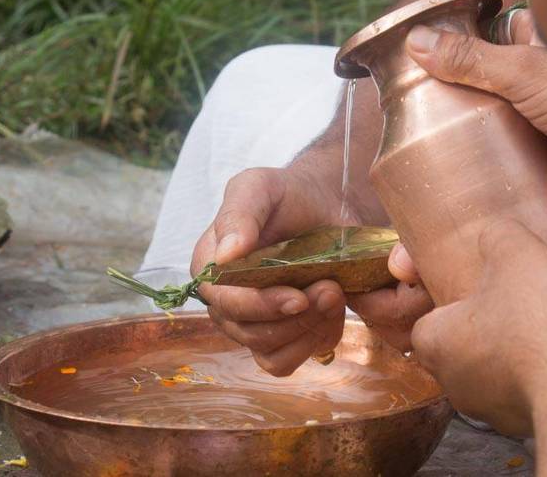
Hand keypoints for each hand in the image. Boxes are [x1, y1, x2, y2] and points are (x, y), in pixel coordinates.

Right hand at [191, 165, 433, 373]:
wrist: (325, 206)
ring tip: (336, 297)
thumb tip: (224, 255)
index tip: (298, 297)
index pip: (226, 302)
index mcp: (210, 268)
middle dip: (295, 318)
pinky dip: (312, 343)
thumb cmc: (288, 195)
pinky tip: (331, 315)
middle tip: (332, 290)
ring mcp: (251, 324)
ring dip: (308, 331)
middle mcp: (225, 302)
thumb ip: (239, 214)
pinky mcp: (279, 338)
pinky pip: (286, 360)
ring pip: (269, 353)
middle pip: (250, 333)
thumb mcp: (260, 187)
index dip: (261, 305)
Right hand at [406, 12, 546, 224]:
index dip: (461, 43)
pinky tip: (463, 164)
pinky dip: (489, 158)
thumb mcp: (525, 73)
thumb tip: (419, 42)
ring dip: (473, 129)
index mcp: (542, 47)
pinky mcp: (544, 152)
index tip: (426, 56)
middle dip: (461, 93)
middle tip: (425, 103)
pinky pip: (508, 151)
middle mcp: (543, 80)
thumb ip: (471, 59)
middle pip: (489, 81)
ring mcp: (544, 117)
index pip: (492, 34)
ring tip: (434, 136)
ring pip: (496, 120)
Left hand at [408, 220, 546, 436]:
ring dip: (541, 319)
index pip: (429, 317)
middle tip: (524, 279)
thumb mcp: (512, 250)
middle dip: (503, 303)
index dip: (449, 292)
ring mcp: (502, 405)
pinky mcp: (546, 414)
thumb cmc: (537, 322)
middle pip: (474, 331)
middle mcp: (461, 382)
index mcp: (437, 346)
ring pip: (516, 349)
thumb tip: (494, 235)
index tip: (475, 274)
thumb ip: (497, 235)